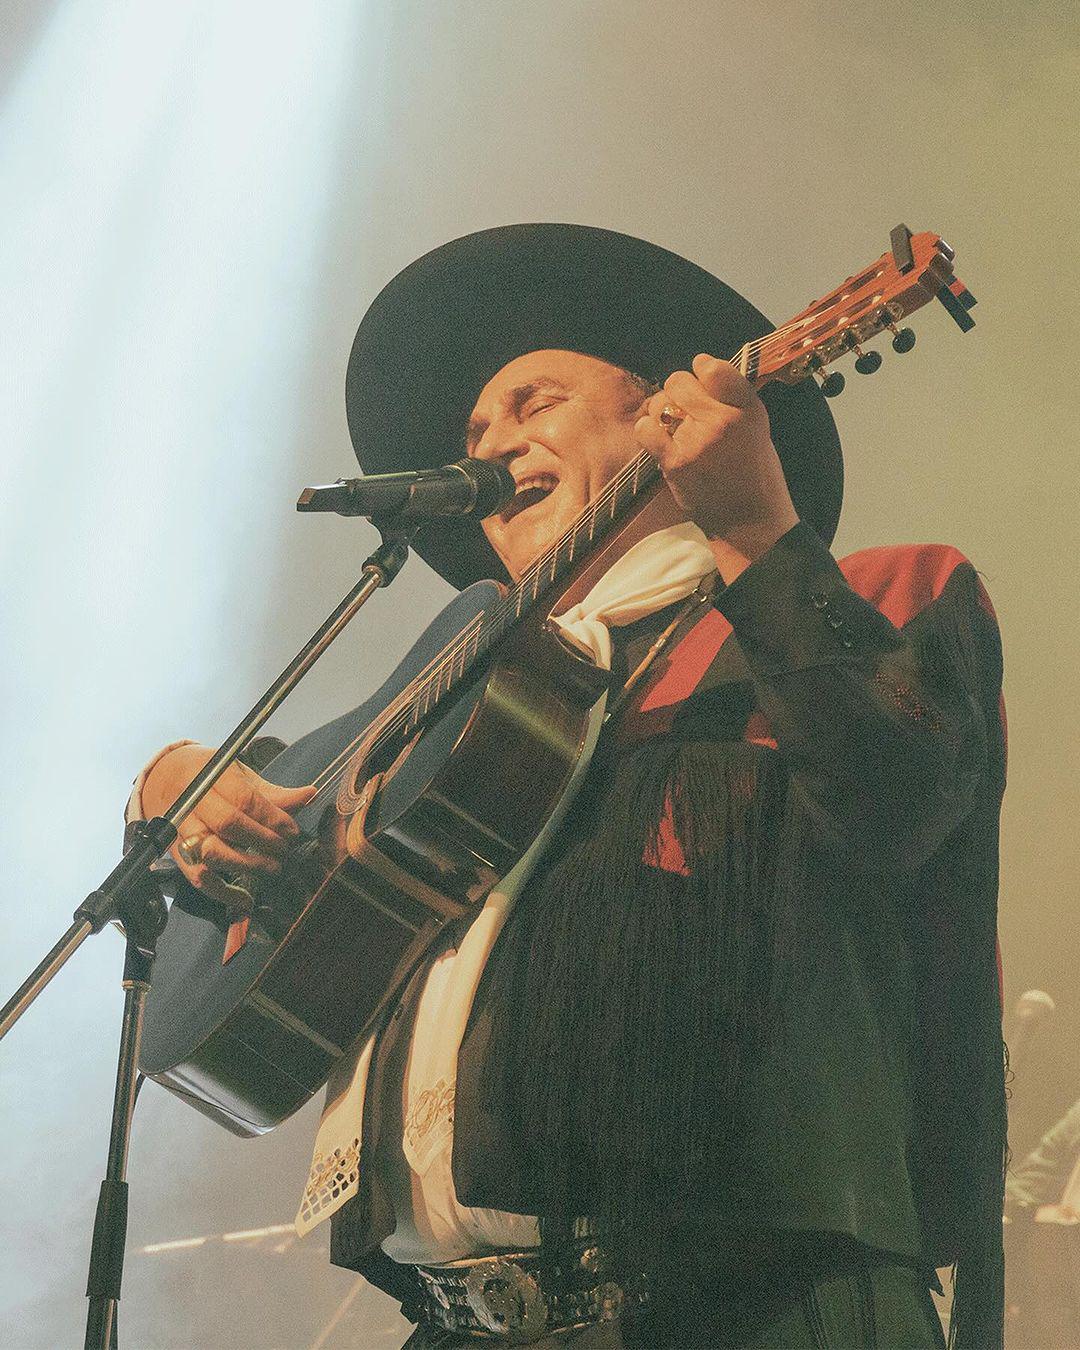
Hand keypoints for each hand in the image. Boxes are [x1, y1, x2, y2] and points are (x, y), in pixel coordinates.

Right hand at [142, 743, 316, 909]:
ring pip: (211, 852)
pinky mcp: (177, 853)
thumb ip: (272, 792)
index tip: (292, 830)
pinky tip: (245, 898)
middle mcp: (192, 802)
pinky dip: (223, 892)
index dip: (272, 817)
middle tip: (284, 849)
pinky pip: (198, 877)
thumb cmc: (209, 777)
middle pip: (228, 824)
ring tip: (272, 867)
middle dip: (262, 840)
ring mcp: (180, 830)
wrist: (163, 780)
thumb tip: (309, 794)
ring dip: (247, 865)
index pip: (244, 799)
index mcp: (211, 775)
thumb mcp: (239, 775)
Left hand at [635, 354, 798, 581]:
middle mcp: (723, 421)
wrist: (750, 522)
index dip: (701, 368)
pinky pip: (647, 429)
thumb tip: (701, 369)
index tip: (701, 380)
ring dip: (663, 411)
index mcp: (748, 409)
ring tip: (675, 427)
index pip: (714, 367)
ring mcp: (697, 441)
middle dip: (679, 391)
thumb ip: (734, 398)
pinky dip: (648, 429)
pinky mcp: (676, 462)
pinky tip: (658, 437)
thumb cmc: (755, 474)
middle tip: (686, 410)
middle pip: (680, 381)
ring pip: (661, 403)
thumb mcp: (758, 427)